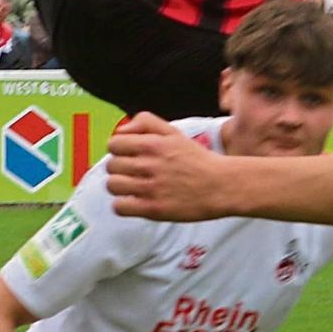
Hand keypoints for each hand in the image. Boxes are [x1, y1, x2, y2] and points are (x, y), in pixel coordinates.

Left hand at [106, 113, 220, 220]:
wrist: (221, 185)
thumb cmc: (198, 160)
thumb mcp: (174, 132)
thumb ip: (146, 122)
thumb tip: (121, 130)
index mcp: (153, 144)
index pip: (114, 143)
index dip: (119, 149)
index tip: (129, 155)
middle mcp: (150, 164)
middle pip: (111, 165)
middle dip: (120, 168)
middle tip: (135, 172)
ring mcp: (150, 188)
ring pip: (112, 185)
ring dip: (120, 186)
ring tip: (134, 186)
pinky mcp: (152, 209)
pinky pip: (119, 207)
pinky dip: (124, 205)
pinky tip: (136, 201)